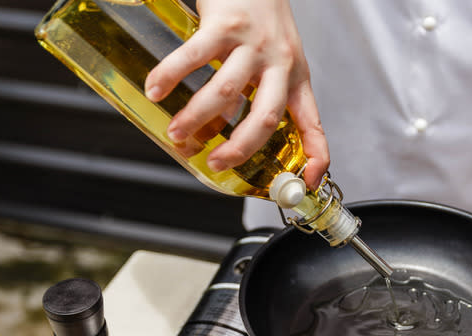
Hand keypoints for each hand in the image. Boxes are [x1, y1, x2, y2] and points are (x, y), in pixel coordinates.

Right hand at [144, 0, 328, 188]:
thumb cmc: (262, 15)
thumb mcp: (276, 57)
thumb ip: (259, 93)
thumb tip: (233, 133)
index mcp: (295, 76)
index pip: (312, 122)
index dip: (315, 155)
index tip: (308, 182)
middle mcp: (279, 62)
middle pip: (265, 117)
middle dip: (239, 148)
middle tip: (216, 163)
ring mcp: (253, 43)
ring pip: (224, 92)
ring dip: (195, 118)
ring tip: (177, 132)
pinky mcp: (224, 23)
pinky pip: (194, 57)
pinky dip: (170, 76)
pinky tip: (156, 89)